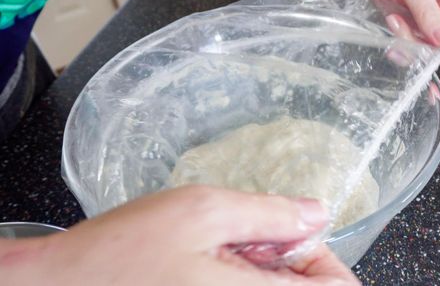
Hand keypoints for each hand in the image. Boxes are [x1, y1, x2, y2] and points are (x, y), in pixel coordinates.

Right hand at [1, 186, 358, 284]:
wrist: (63, 285)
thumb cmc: (124, 252)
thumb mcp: (204, 211)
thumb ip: (270, 212)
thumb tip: (316, 212)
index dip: (326, 260)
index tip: (293, 235)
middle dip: (289, 262)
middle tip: (247, 238)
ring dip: (262, 270)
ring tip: (219, 249)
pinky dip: (239, 278)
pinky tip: (208, 264)